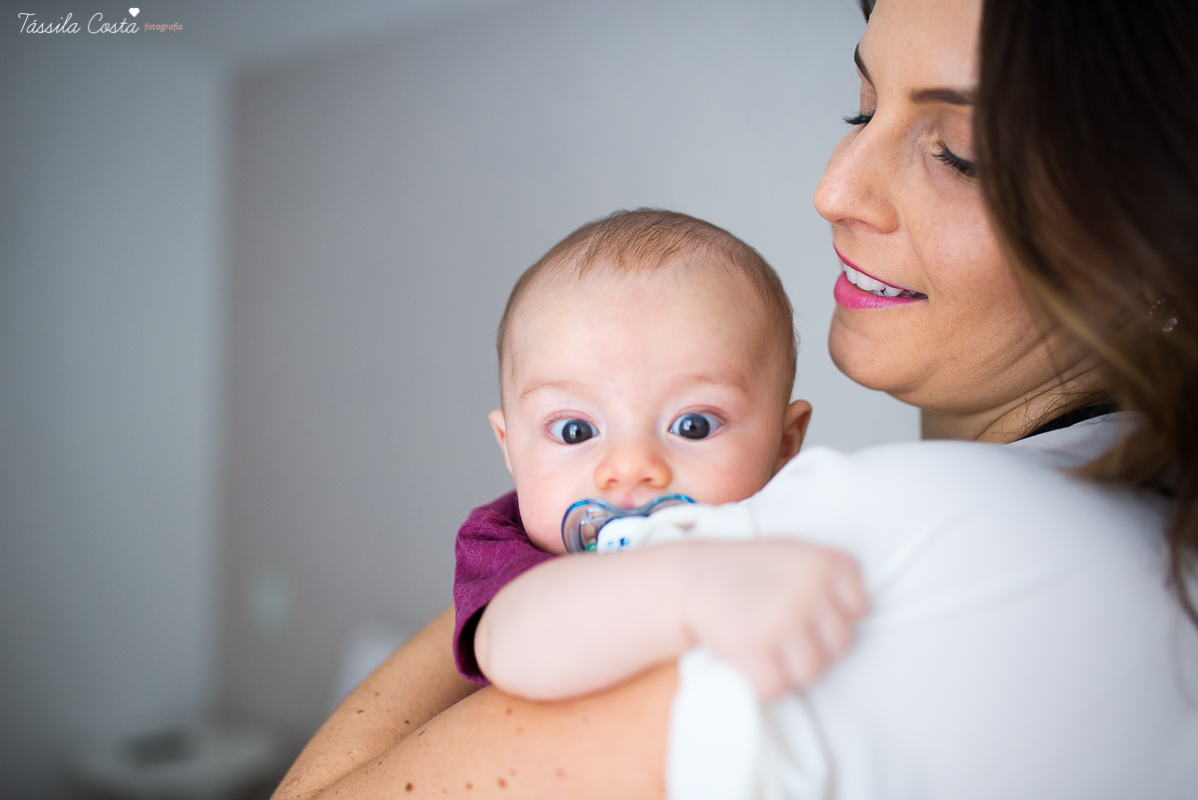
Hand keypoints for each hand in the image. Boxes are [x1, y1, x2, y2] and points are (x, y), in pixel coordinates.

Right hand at [680, 540, 867, 699]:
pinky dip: (760, 682)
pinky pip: (776, 688)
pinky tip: (746, 658)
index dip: (831, 618)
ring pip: (810, 673)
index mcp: (828, 562)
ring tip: (763, 644)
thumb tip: (862, 618)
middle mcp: (810, 587)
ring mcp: (783, 617)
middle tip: (779, 630)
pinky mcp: (755, 646)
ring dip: (786, 668)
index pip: (859, 610)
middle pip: (839, 647)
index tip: (804, 611)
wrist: (690, 575)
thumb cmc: (749, 571)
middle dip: (812, 647)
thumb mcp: (796, 555)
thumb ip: (831, 580)